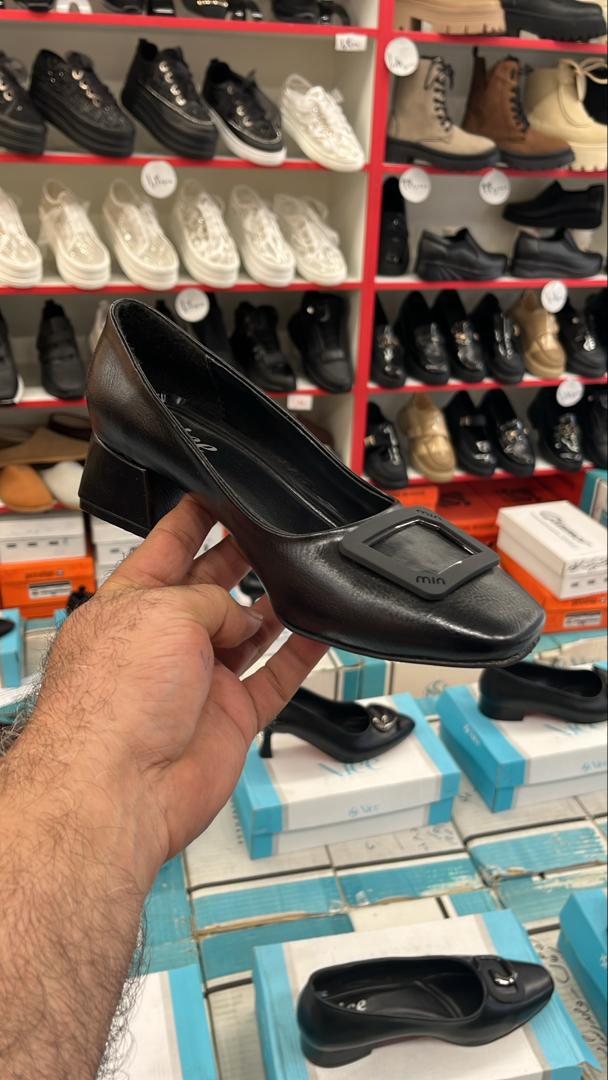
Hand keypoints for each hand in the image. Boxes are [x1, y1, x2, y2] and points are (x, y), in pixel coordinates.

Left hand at [35, 495, 326, 875]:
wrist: (121, 789)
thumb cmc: (110, 704)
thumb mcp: (162, 615)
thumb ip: (212, 601)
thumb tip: (246, 616)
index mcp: (132, 607)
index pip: (166, 549)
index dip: (194, 520)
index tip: (220, 496)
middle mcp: (165, 643)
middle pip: (212, 590)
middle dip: (242, 562)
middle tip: (274, 539)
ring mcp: (198, 681)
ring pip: (249, 634)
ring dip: (277, 609)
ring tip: (306, 581)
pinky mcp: (229, 718)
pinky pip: (275, 679)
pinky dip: (300, 656)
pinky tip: (320, 630)